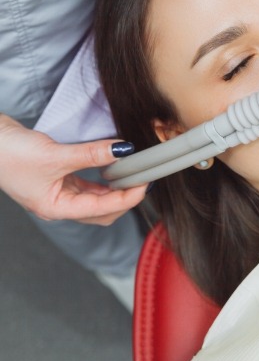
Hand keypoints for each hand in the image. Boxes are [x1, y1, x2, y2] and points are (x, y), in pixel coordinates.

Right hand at [0, 114, 145, 224]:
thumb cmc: (9, 155)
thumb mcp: (55, 155)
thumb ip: (91, 154)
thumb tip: (123, 150)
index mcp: (57, 208)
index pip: (102, 210)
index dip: (127, 198)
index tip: (144, 183)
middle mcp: (60, 204)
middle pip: (102, 210)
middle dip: (124, 197)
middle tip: (143, 178)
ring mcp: (59, 191)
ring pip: (96, 197)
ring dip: (115, 187)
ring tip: (133, 172)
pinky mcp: (58, 177)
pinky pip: (88, 182)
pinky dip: (103, 177)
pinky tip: (114, 167)